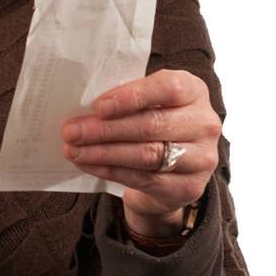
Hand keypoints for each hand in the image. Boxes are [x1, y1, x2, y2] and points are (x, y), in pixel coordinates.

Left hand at [60, 68, 219, 226]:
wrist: (173, 170)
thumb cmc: (152, 123)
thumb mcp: (147, 103)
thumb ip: (126, 99)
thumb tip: (83, 107)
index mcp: (194, 91)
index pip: (168, 88)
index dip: (132, 96)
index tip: (98, 106)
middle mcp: (204, 123)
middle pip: (152, 124)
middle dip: (105, 129)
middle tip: (71, 131)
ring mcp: (201, 158)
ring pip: (147, 154)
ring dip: (103, 152)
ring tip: (73, 149)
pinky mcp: (189, 187)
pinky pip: (143, 178)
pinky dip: (110, 171)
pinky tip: (87, 164)